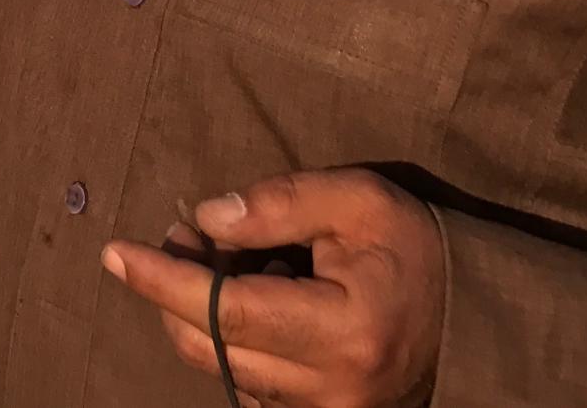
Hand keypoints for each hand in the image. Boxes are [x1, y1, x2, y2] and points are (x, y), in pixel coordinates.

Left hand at [102, 169, 444, 407]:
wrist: (472, 314)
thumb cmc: (412, 246)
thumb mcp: (356, 199)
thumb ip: (278, 202)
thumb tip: (205, 219)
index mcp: (344, 329)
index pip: (227, 310)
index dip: (163, 280)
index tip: (114, 252)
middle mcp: (332, 388)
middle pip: (212, 346)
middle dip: (174, 288)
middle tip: (184, 234)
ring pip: (223, 370)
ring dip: (196, 314)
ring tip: (219, 258)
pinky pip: (247, 387)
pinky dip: (227, 342)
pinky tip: (247, 299)